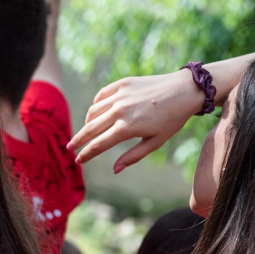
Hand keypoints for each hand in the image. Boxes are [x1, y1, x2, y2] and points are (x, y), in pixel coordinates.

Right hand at [69, 69, 203, 171]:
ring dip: (87, 123)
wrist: (185, 90)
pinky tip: (96, 111)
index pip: (99, 144)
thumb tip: (115, 170)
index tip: (78, 160)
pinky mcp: (122, 84)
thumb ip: (132, 156)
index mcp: (127, 128)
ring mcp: (120, 95)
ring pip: (93, 111)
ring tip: (87, 130)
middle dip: (78, 140)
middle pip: (90, 128)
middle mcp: (119, 111)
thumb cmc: (172, 119)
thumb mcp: (155, 142)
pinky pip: (101, 96)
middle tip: (70, 147)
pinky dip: (96, 105)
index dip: (86, 154)